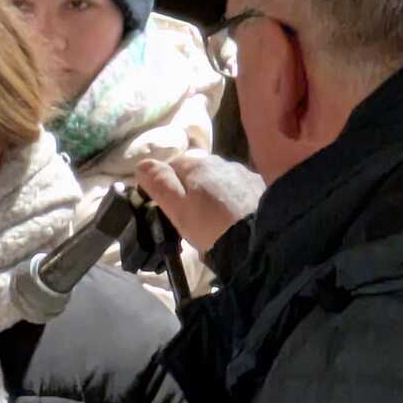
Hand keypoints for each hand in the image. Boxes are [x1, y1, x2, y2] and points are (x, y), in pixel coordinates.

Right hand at [135, 151, 264, 252]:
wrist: (260, 241)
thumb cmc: (210, 225)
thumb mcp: (176, 208)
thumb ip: (158, 183)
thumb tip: (142, 164)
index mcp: (196, 163)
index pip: (171, 166)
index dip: (166, 187)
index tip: (168, 209)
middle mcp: (220, 161)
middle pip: (197, 172)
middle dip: (191, 189)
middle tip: (190, 218)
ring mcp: (243, 173)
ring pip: (218, 180)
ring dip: (213, 193)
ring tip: (213, 220)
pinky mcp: (260, 188)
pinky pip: (238, 190)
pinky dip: (233, 200)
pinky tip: (234, 218)